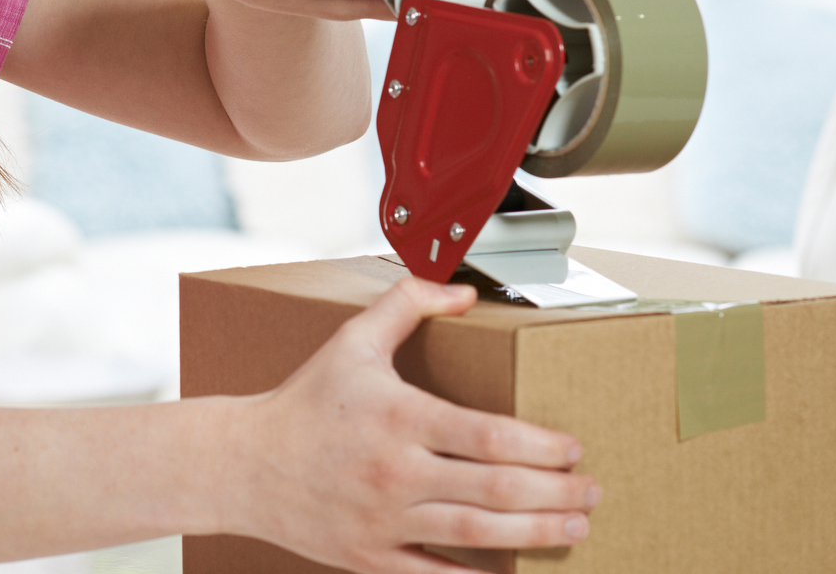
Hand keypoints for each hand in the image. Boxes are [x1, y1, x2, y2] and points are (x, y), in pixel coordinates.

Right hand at [228, 279, 598, 571]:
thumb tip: (462, 290)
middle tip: (592, 490)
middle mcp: (395, 471)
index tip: (572, 446)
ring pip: (478, 534)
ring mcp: (384, 519)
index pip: (487, 436)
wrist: (243, 465)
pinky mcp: (373, 557)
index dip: (541, 446)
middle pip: (495, 489)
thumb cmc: (305, 402)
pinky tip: (516, 573)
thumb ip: (408, 304)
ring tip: (574, 527)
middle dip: (555, 493)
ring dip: (536, 533)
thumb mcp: (352, 340)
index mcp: (397, 416)